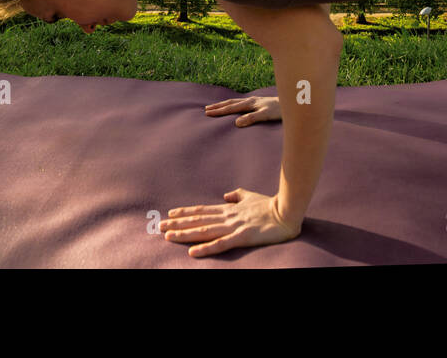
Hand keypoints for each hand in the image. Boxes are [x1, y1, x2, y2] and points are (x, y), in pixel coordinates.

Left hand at [160, 188, 301, 256]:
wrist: (286, 211)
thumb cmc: (269, 204)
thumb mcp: (250, 196)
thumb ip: (237, 195)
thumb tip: (226, 194)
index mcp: (229, 209)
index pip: (202, 211)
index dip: (186, 212)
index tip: (170, 214)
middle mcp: (227, 217)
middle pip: (198, 220)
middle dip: (178, 224)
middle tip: (160, 227)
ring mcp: (233, 227)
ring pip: (204, 231)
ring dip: (185, 234)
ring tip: (168, 236)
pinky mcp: (242, 237)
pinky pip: (220, 244)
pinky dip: (206, 248)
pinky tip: (193, 252)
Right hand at [204, 95, 279, 125]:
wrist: (291, 104)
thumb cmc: (279, 110)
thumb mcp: (265, 115)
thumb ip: (251, 118)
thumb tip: (236, 123)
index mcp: (250, 103)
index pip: (231, 108)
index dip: (219, 111)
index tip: (207, 113)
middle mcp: (250, 100)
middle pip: (231, 103)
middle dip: (218, 106)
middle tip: (206, 110)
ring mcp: (254, 101)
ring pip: (235, 102)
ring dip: (224, 104)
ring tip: (215, 107)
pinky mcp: (258, 103)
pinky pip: (241, 103)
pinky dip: (233, 105)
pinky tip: (233, 107)